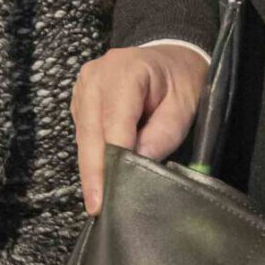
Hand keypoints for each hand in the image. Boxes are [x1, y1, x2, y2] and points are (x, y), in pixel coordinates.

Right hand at [70, 43, 210, 215]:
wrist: (171, 58)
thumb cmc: (181, 80)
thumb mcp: (184, 106)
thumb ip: (163, 134)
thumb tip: (138, 164)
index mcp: (125, 71)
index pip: (114, 122)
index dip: (110, 160)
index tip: (109, 192)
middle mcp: (96, 75)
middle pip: (90, 132)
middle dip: (94, 171)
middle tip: (97, 207)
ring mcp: (84, 85)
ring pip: (83, 135)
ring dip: (91, 166)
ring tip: (99, 197)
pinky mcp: (80, 98)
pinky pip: (83, 131)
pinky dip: (92, 154)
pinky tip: (100, 174)